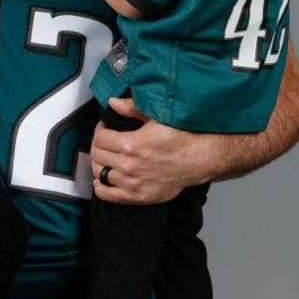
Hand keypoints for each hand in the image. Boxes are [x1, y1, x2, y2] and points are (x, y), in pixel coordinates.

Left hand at [89, 97, 211, 204]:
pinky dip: (101, 187)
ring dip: (100, 163)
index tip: (105, 128)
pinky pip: (108, 195)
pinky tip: (103, 179)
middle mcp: (130, 165)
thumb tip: (112, 102)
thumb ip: (132, 108)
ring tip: (107, 157)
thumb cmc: (181, 137)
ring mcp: (134, 183)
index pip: (99, 138)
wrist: (200, 158)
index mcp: (132, 144)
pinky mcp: (139, 196)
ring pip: (100, 173)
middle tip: (105, 141)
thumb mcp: (157, 117)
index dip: (100, 130)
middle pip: (98, 155)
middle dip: (98, 145)